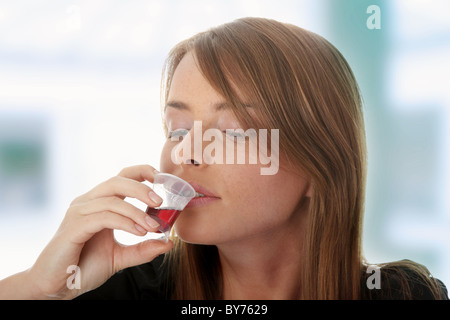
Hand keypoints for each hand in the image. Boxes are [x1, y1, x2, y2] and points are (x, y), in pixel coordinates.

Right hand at [27, 165, 172, 298]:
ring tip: (153, 226)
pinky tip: (139, 232)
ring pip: (112, 199)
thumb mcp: (120, 257)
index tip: (162, 179)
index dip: (142, 172)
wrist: (56, 288)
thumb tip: (168, 242)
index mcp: (99, 204)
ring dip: (137, 212)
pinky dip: (125, 222)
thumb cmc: (83, 268)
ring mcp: (78, 213)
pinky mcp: (73, 228)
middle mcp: (87, 203)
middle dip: (142, 188)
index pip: (122, 177)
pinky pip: (103, 217)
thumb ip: (142, 249)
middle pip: (117, 181)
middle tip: (161, 201)